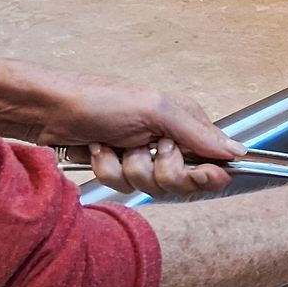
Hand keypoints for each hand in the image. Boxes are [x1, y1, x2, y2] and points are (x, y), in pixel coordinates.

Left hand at [30, 71, 244, 196]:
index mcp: (186, 124)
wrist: (50, 110)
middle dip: (159, 171)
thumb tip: (237, 151)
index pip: (214, 162)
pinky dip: (107, 169)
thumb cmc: (101, 99)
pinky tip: (99, 150)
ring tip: (115, 144)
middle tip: (144, 148)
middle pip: (183, 182)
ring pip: (150, 187)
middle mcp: (168, 141)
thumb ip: (198, 134)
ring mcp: (142, 157)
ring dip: (127, 168)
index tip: (197, 173)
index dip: (206, 174)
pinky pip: (123, 187)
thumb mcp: (156, 110)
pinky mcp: (119, 168)